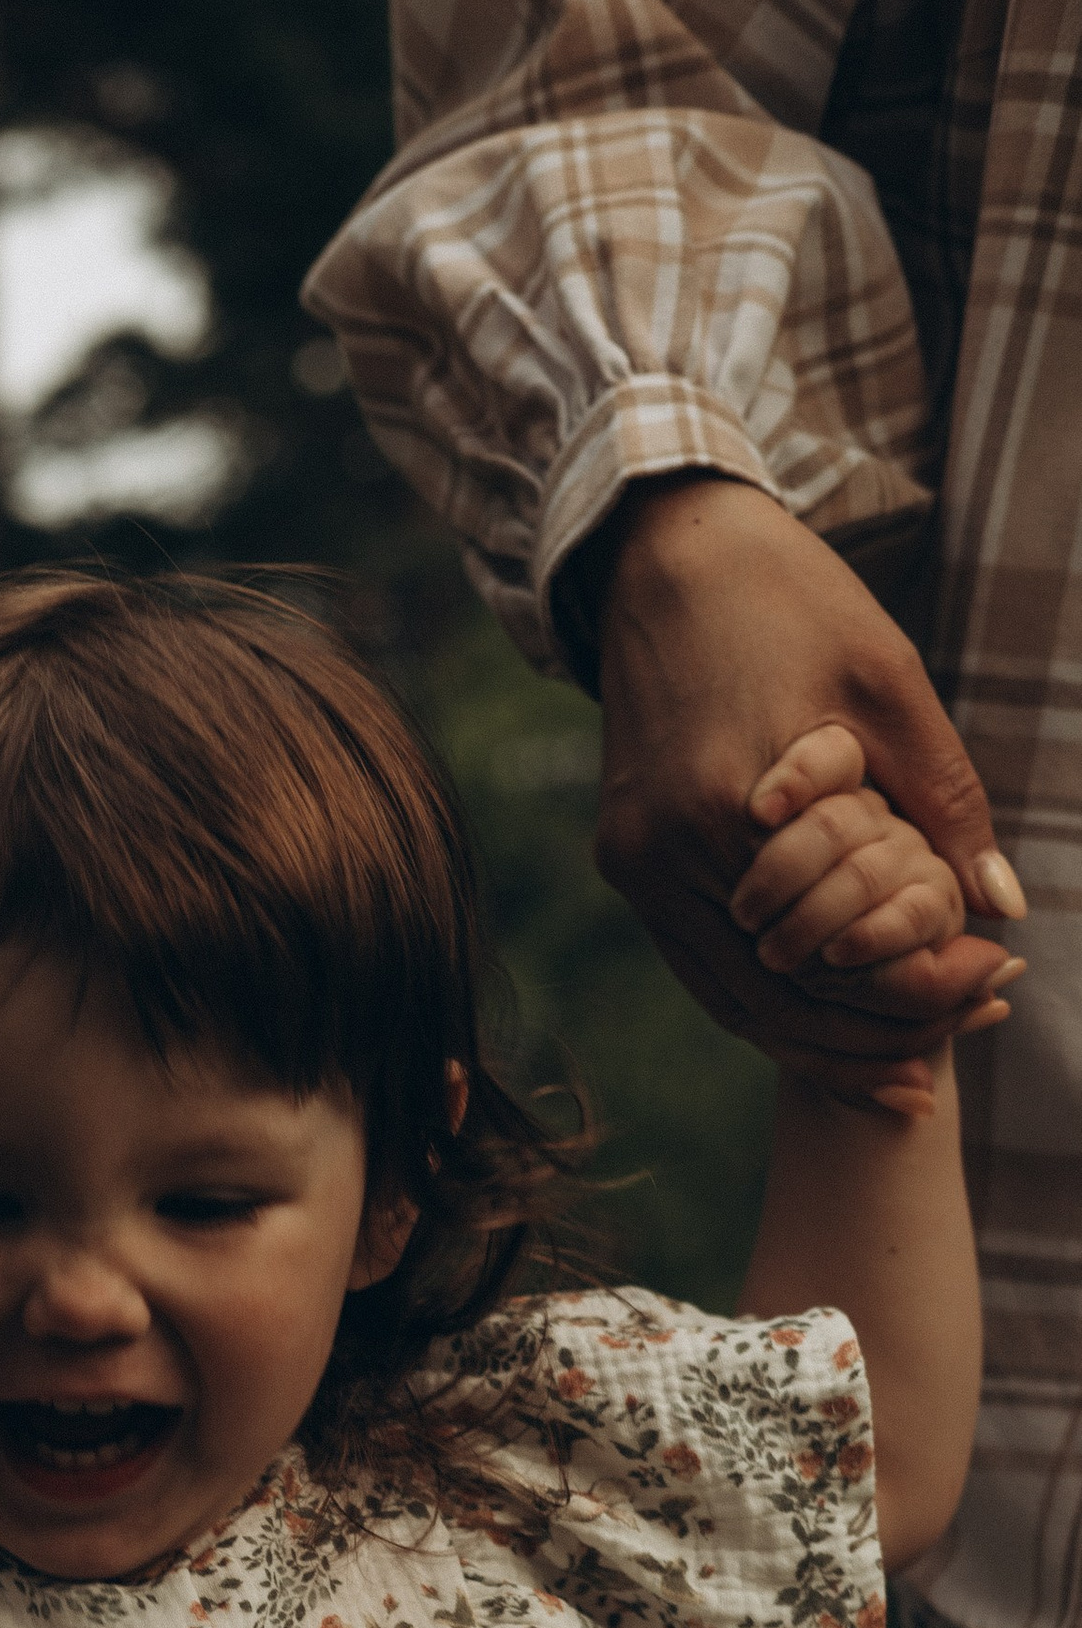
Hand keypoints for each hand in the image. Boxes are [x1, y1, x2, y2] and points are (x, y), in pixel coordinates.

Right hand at [588, 478, 1024, 1099]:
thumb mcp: (890, 683)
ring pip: (729, 996)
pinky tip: (820, 1026)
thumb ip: (943, 798)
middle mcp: (664, 853)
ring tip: (893, 1073)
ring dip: (812, 1040)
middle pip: (774, 993)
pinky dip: (762, 1002)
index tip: (989, 999)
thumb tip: (1003, 907)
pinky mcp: (624, 859)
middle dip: (865, 1037)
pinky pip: (699, 961)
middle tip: (941, 1070)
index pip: (831, 944)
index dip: (913, 989)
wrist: (667, 554)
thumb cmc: (792, 600)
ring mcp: (634, 864)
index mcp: (730, 807)